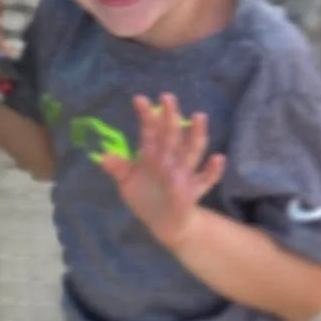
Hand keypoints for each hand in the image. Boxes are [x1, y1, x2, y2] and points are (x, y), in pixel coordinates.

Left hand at [99, 93, 225, 249]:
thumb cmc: (146, 196)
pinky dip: (213, 170)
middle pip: (171, 135)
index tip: (139, 99)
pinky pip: (206, 180)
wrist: (163, 223)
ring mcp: (183, 173)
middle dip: (170, 117)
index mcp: (152, 154)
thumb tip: (102, 155)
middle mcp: (169, 159)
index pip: (149, 131)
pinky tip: (218, 158)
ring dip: (196, 134)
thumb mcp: (127, 182)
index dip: (145, 116)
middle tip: (167, 97)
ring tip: (198, 116)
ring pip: (191, 151)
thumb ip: (118, 168)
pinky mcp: (193, 191)